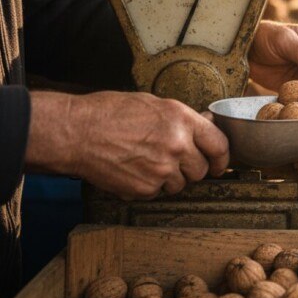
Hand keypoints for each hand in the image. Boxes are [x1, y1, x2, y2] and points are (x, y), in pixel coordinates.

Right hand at [25, 91, 228, 199]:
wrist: (76, 133)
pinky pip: (157, 193)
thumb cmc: (108, 113)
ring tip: (145, 162)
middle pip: (201, 171)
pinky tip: (132, 170)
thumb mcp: (153, 104)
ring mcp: (162, 170)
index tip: (218, 164)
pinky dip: (148, 186)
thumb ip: (182, 119)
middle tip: (172, 161)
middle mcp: (177, 145)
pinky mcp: (145, 189)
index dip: (221, 158)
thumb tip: (204, 126)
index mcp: (182, 120)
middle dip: (190, 168)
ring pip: (180, 185)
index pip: (220, 145)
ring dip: (169, 178)